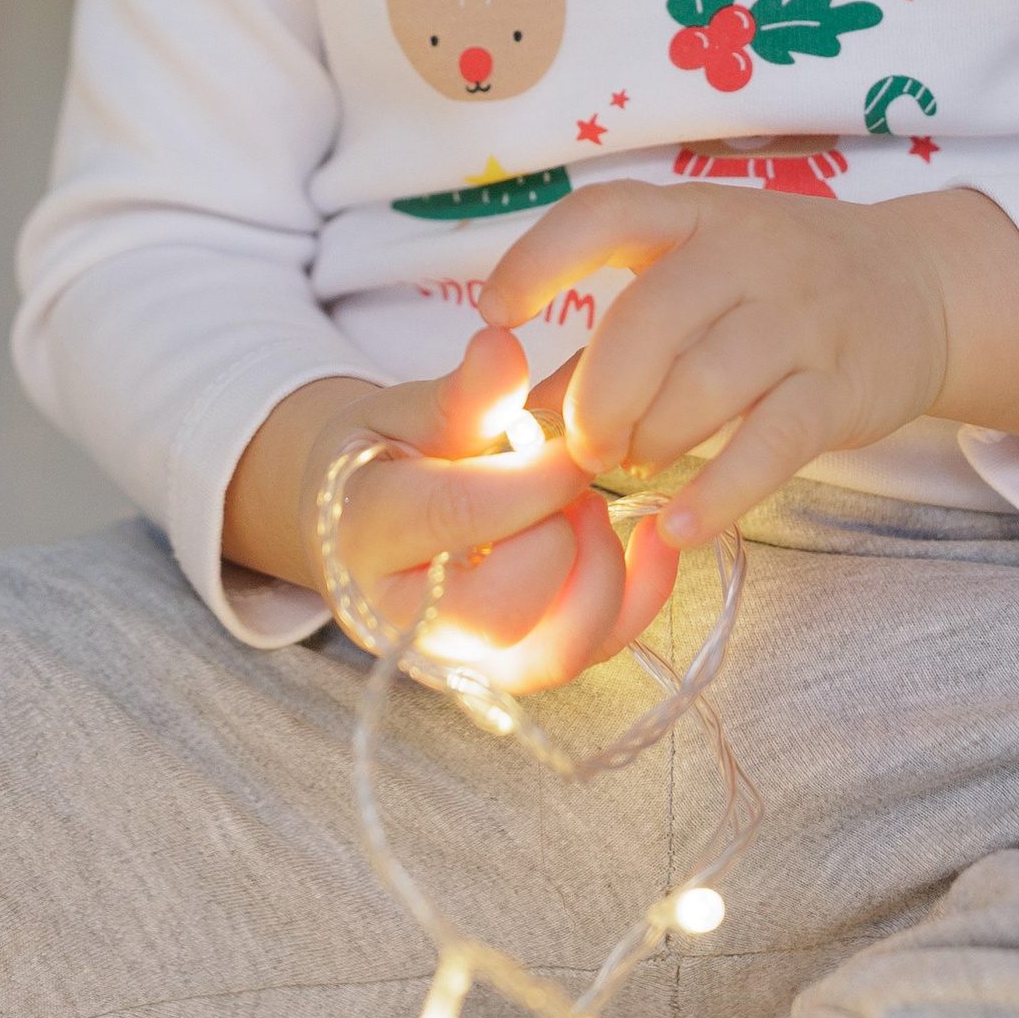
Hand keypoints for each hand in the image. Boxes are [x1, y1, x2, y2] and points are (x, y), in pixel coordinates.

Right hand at [224, 330, 677, 690]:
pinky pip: (594, 656)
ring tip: (589, 509)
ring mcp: (464, 661)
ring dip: (602, 572)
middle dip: (561, 536)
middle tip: (569, 479)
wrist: (369, 525)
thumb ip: (464, 392)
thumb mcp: (410, 409)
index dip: (534, 479)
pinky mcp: (516, 673)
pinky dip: (641, 598)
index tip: (577, 441)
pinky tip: (652, 538)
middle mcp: (406, 622)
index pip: (458, 519)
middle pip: (505, 610)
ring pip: (556, 652)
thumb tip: (501, 344)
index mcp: (366, 538)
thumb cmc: (391, 456)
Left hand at [479, 182, 1018, 542]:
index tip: (493, 314)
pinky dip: (718, 492)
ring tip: (637, 463)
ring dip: (652, 439)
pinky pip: (771, 444)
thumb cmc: (776, 287)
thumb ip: (605, 345)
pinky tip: (680, 524)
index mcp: (694, 216)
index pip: (606, 215)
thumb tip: (513, 417)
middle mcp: (748, 254)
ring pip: (705, 384)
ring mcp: (802, 318)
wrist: (918, 288)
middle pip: (649, 322)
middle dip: (599, 397)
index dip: (541, 259)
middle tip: (585, 446)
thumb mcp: (692, 283)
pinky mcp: (843, 388)